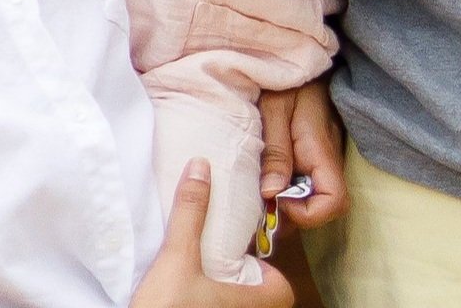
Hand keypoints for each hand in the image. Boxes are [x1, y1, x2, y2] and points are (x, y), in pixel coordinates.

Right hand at [131, 160, 294, 307]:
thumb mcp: (177, 255)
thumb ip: (191, 212)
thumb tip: (201, 167)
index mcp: (250, 304)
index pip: (283, 291)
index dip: (270, 274)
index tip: (247, 259)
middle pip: (260, 300)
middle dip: (244, 284)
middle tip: (222, 265)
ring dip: (224, 297)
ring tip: (201, 279)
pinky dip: (207, 303)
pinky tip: (185, 296)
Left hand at [258, 78, 347, 224]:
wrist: (299, 56)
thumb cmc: (287, 78)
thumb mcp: (274, 108)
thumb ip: (275, 150)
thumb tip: (271, 194)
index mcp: (322, 150)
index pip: (334, 203)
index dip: (306, 213)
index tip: (275, 197)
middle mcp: (329, 160)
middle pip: (321, 207)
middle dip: (289, 212)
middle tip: (257, 195)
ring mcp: (323, 159)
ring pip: (311, 197)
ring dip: (285, 198)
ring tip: (257, 181)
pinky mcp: (313, 155)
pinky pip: (304, 182)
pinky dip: (285, 184)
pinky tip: (264, 170)